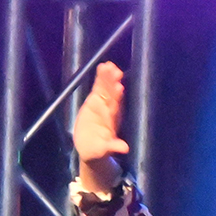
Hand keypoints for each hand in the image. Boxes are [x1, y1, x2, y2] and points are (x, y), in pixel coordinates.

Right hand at [73, 62, 128, 193]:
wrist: (90, 149)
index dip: (116, 98)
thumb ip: (112, 147)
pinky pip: (97, 88)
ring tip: (108, 65)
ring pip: (105, 89)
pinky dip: (99, 78)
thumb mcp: (103, 151)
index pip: (115, 107)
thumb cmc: (98, 151)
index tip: (119, 87)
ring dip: (107, 77)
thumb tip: (124, 148)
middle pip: (111, 95)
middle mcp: (109, 111)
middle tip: (115, 70)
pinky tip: (102, 67)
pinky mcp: (94, 102)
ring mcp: (102, 105)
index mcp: (111, 121)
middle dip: (112, 83)